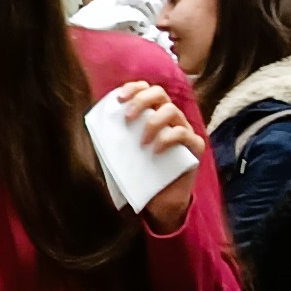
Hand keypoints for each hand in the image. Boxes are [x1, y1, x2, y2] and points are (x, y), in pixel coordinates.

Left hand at [116, 82, 205, 233]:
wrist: (162, 202)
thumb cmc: (141, 174)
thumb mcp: (124, 153)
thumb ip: (116, 138)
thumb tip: (95, 127)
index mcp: (153, 114)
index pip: (146, 89)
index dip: (134, 88)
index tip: (119, 98)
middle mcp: (171, 117)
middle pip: (160, 93)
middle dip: (142, 100)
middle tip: (127, 118)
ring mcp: (185, 129)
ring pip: (171, 110)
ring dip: (153, 122)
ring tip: (142, 142)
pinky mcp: (195, 145)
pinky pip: (183, 133)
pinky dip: (167, 138)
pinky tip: (155, 150)